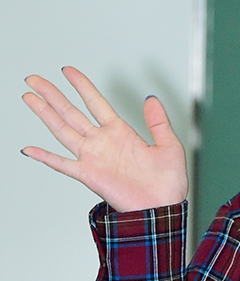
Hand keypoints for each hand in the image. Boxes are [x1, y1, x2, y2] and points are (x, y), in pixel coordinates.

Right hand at [22, 66, 188, 212]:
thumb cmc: (168, 184)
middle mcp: (102, 143)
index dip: (81, 85)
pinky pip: (63, 164)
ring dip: (45, 114)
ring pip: (62, 130)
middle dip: (52, 94)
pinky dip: (45, 157)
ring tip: (29, 97)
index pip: (95, 102)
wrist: (163, 210)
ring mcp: (93, 158)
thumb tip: (151, 99)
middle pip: (71, 112)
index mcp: (120, 132)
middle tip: (34, 79)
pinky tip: (29, 149)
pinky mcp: (90, 175)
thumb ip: (158, 122)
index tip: (67, 70)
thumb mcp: (170, 146)